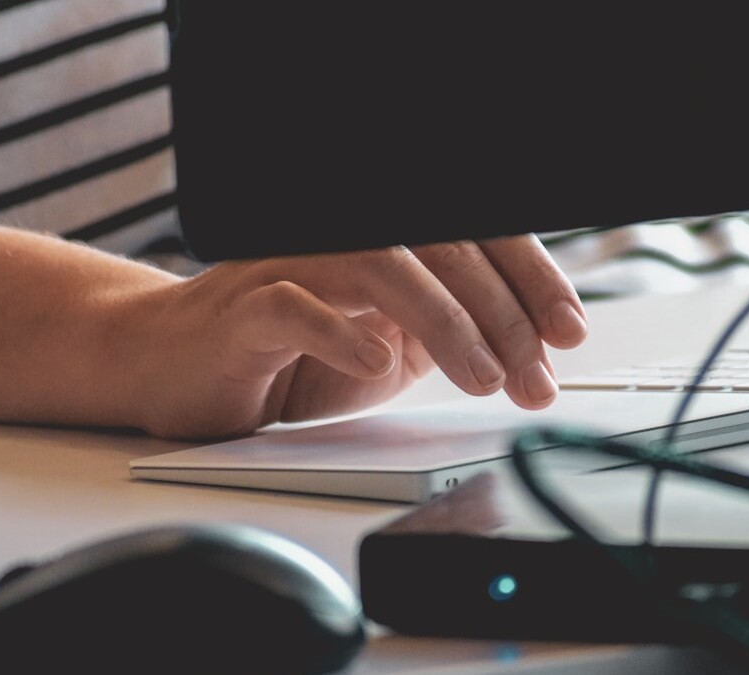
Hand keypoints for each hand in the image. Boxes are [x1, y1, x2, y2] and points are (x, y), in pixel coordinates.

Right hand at [121, 235, 587, 438]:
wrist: (179, 368)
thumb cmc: (290, 355)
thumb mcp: (392, 347)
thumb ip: (450, 333)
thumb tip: (534, 344)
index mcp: (389, 243)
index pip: (474, 239)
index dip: (530, 278)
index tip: (568, 331)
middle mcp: (344, 239)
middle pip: (442, 248)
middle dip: (502, 316)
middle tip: (536, 375)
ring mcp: (292, 265)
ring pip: (382, 266)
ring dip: (445, 323)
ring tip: (482, 376)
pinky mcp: (243, 307)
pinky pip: (295, 306)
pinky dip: (341, 331)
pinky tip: (378, 362)